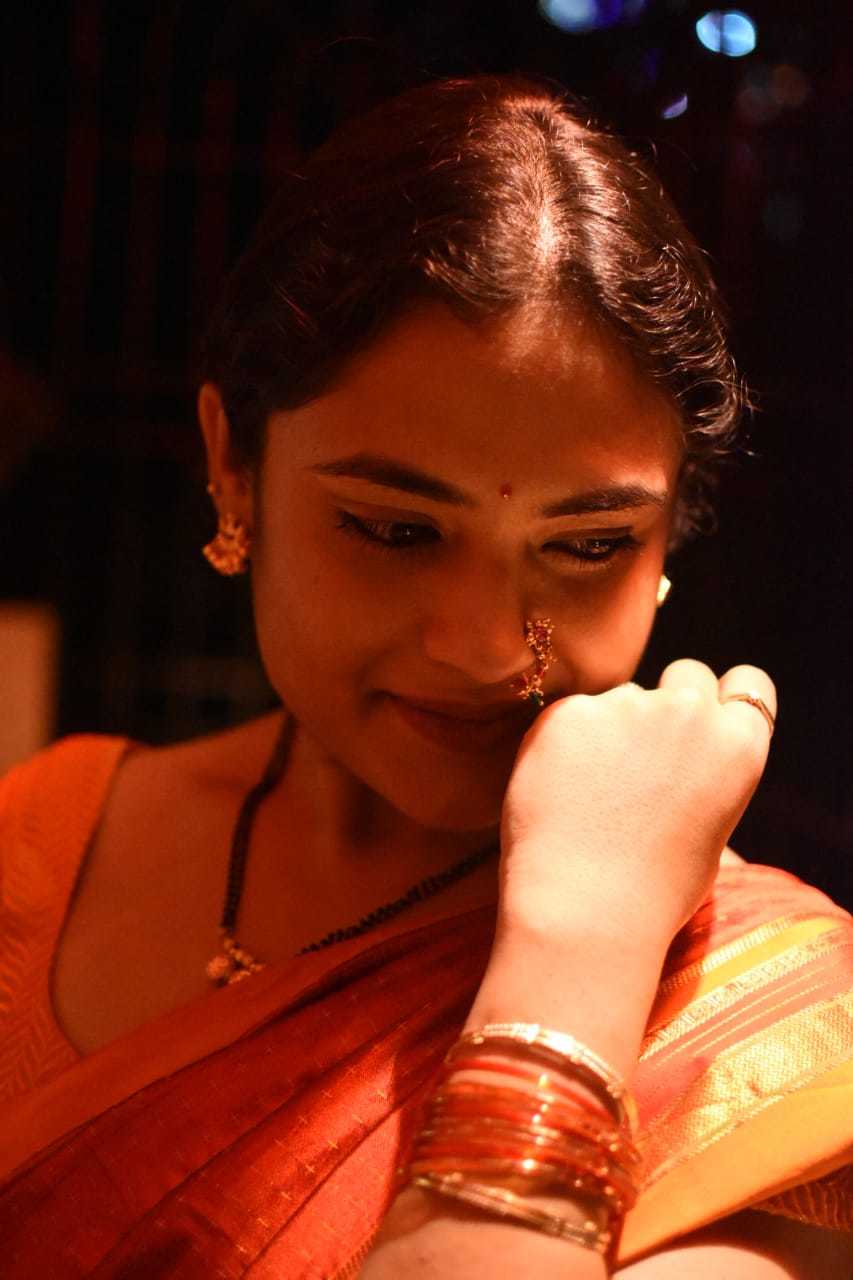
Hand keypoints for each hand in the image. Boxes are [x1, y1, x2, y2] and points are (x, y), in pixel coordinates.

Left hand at [498, 660, 775, 948]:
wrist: (584, 910)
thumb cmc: (652, 893)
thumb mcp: (712, 837)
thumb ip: (706, 778)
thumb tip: (685, 762)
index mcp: (738, 745)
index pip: (749, 685)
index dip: (726, 698)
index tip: (707, 717)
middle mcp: (689, 713)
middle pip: (686, 676)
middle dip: (669, 703)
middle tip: (642, 757)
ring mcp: (626, 705)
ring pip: (622, 698)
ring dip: (612, 728)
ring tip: (592, 796)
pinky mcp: (569, 712)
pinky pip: (572, 716)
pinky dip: (566, 744)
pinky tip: (560, 792)